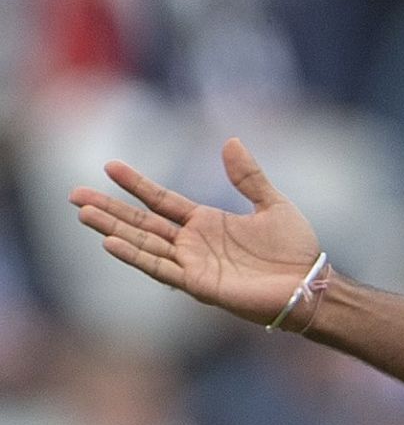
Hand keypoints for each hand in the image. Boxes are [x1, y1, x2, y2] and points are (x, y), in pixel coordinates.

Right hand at [69, 138, 321, 326]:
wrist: (309, 282)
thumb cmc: (294, 249)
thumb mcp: (272, 203)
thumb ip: (248, 176)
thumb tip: (230, 141)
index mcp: (207, 222)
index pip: (161, 200)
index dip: (136, 184)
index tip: (109, 166)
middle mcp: (193, 243)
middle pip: (142, 222)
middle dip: (109, 208)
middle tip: (73, 194)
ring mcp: (192, 264)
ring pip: (143, 243)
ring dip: (113, 229)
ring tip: (84, 213)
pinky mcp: (198, 284)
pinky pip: (160, 268)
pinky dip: (135, 255)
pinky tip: (110, 242)